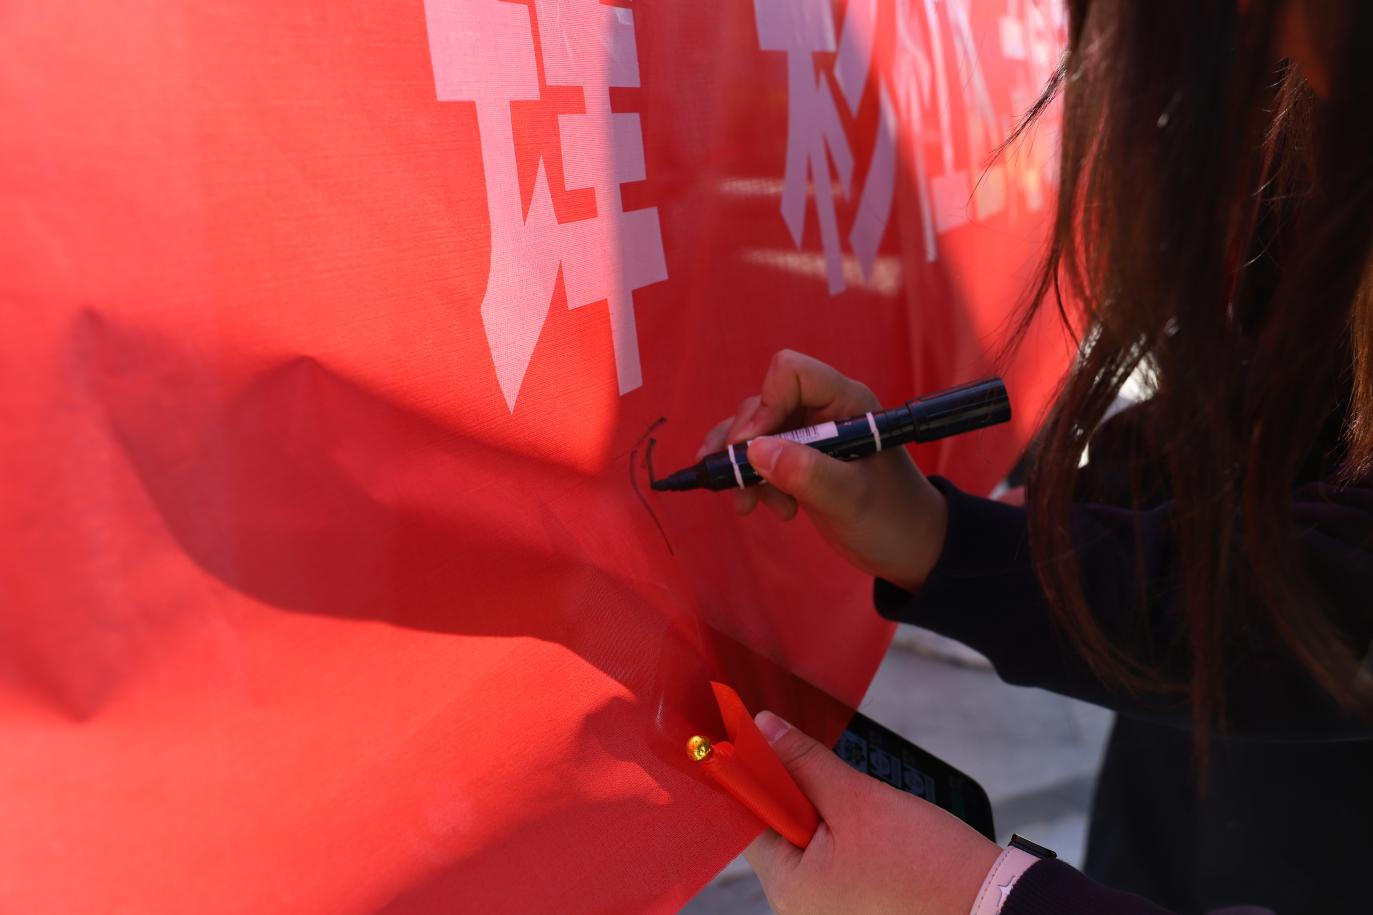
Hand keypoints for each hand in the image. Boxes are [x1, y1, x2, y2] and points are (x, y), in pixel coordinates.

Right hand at [696, 350, 947, 590]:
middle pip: (764, 403)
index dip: (766, 406)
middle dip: (746, 445)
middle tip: (745, 487)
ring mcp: (809, 435)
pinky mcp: (798, 459)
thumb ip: (808, 473)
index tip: (752, 449)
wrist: (908, 548)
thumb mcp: (852, 499)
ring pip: (754, 430)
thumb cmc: (893, 518)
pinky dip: (748, 478)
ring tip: (751, 505)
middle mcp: (825, 410)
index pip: (792, 374)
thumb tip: (755, 451)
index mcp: (847, 402)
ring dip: (743, 466)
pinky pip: (757, 454)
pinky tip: (760, 505)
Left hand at [744, 710, 1000, 914]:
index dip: (751, 776)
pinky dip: (843, 833)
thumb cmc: (927, 862)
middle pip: (775, 830)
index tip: (760, 738)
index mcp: (788, 889)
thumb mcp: (857, 798)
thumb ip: (803, 762)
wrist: (992, 903)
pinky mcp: (852, 904)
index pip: (747, 821)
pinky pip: (830, 859)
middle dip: (798, 793)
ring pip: (806, 841)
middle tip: (829, 771)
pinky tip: (872, 824)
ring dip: (824, 810)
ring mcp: (827, 910)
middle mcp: (798, 908)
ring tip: (862, 806)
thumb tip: (762, 729)